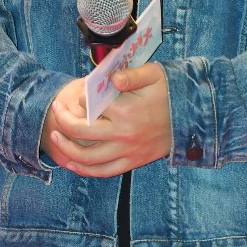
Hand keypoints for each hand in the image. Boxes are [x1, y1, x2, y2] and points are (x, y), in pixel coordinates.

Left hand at [47, 63, 170, 177]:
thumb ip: (131, 74)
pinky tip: (72, 162)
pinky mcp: (132, 162)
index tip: (79, 93)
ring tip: (55, 137)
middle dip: (62, 120)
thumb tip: (111, 77)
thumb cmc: (170, 92)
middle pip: (81, 132)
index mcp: (126, 110)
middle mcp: (123, 134)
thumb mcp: (154, 74)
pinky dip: (84, 170)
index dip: (80, 97)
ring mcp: (127, 151)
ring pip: (87, 157)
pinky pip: (103, 172)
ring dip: (66, 147)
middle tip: (56, 110)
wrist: (191, 119)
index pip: (90, 104)